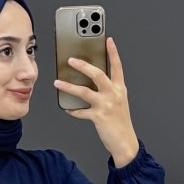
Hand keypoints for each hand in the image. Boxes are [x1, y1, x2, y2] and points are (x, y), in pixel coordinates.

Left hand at [53, 36, 139, 166]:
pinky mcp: (98, 116)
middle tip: (71, 60)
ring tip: (58, 83)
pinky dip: (73, 110)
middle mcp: (113, 94)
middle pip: (97, 74)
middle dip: (83, 65)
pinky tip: (68, 109)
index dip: (113, 52)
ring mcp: (106, 105)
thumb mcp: (119, 102)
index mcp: (120, 88)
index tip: (108, 40)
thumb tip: (92, 83)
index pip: (117, 66)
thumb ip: (109, 91)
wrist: (125, 142)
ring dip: (68, 86)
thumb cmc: (121, 122)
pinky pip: (81, 111)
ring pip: (84, 91)